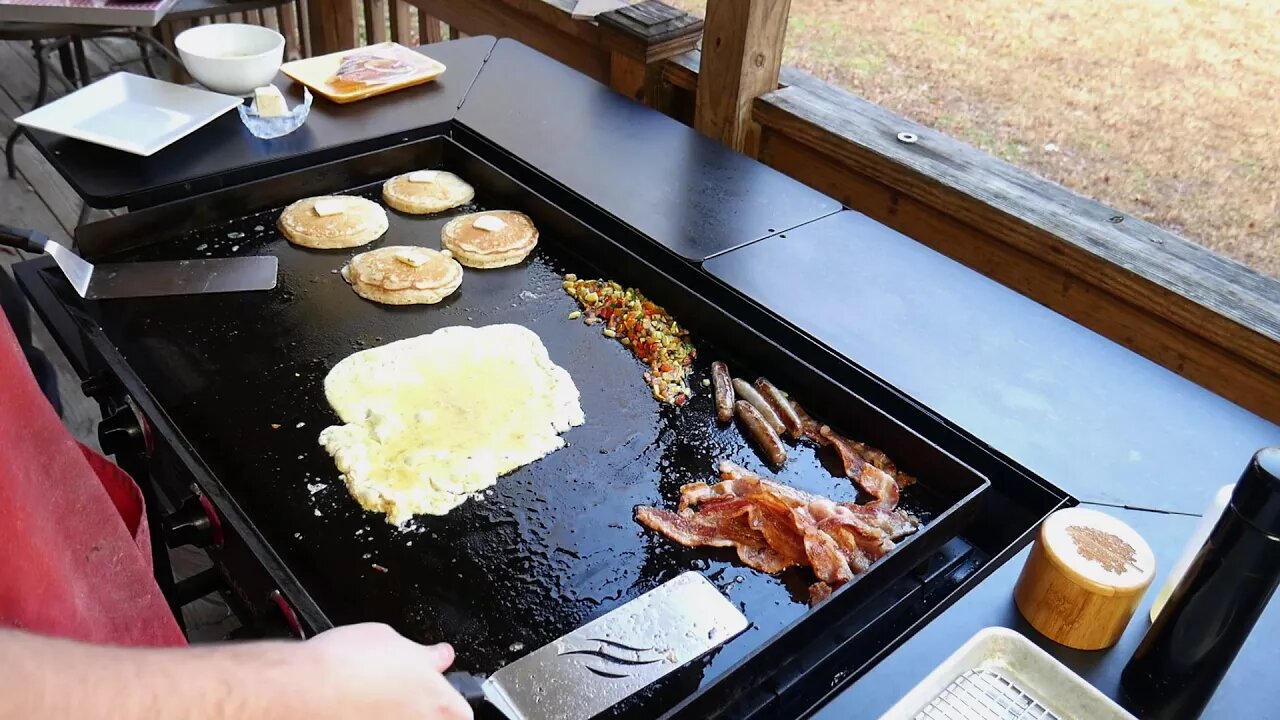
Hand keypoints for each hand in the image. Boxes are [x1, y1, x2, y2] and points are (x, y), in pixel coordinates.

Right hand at [298, 623, 471, 719]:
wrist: (305, 689)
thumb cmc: (345, 664)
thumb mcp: (391, 639)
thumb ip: (424, 655)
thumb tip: (436, 656)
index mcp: (437, 698)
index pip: (463, 711)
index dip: (451, 699)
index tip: (439, 688)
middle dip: (429, 710)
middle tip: (409, 698)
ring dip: (401, 715)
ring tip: (377, 703)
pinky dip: (373, 717)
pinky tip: (359, 709)